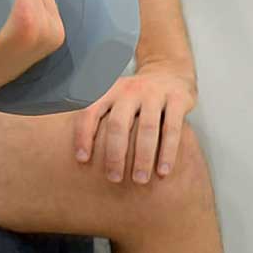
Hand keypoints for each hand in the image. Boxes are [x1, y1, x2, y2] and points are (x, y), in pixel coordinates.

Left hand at [74, 60, 197, 183]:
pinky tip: (163, 171)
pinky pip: (172, 128)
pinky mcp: (178, 99)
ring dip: (143, 157)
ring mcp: (154, 93)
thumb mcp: (112, 99)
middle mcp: (129, 90)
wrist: (170, 72)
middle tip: (113, 178)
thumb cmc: (134, 98)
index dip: (83, 135)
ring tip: (140, 180)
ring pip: (147, 128)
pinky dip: (168, 152)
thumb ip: (96, 118)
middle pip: (118, 125)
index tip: (81, 160)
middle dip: (114, 154)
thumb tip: (74, 155)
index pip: (90, 112)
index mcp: (108, 91)